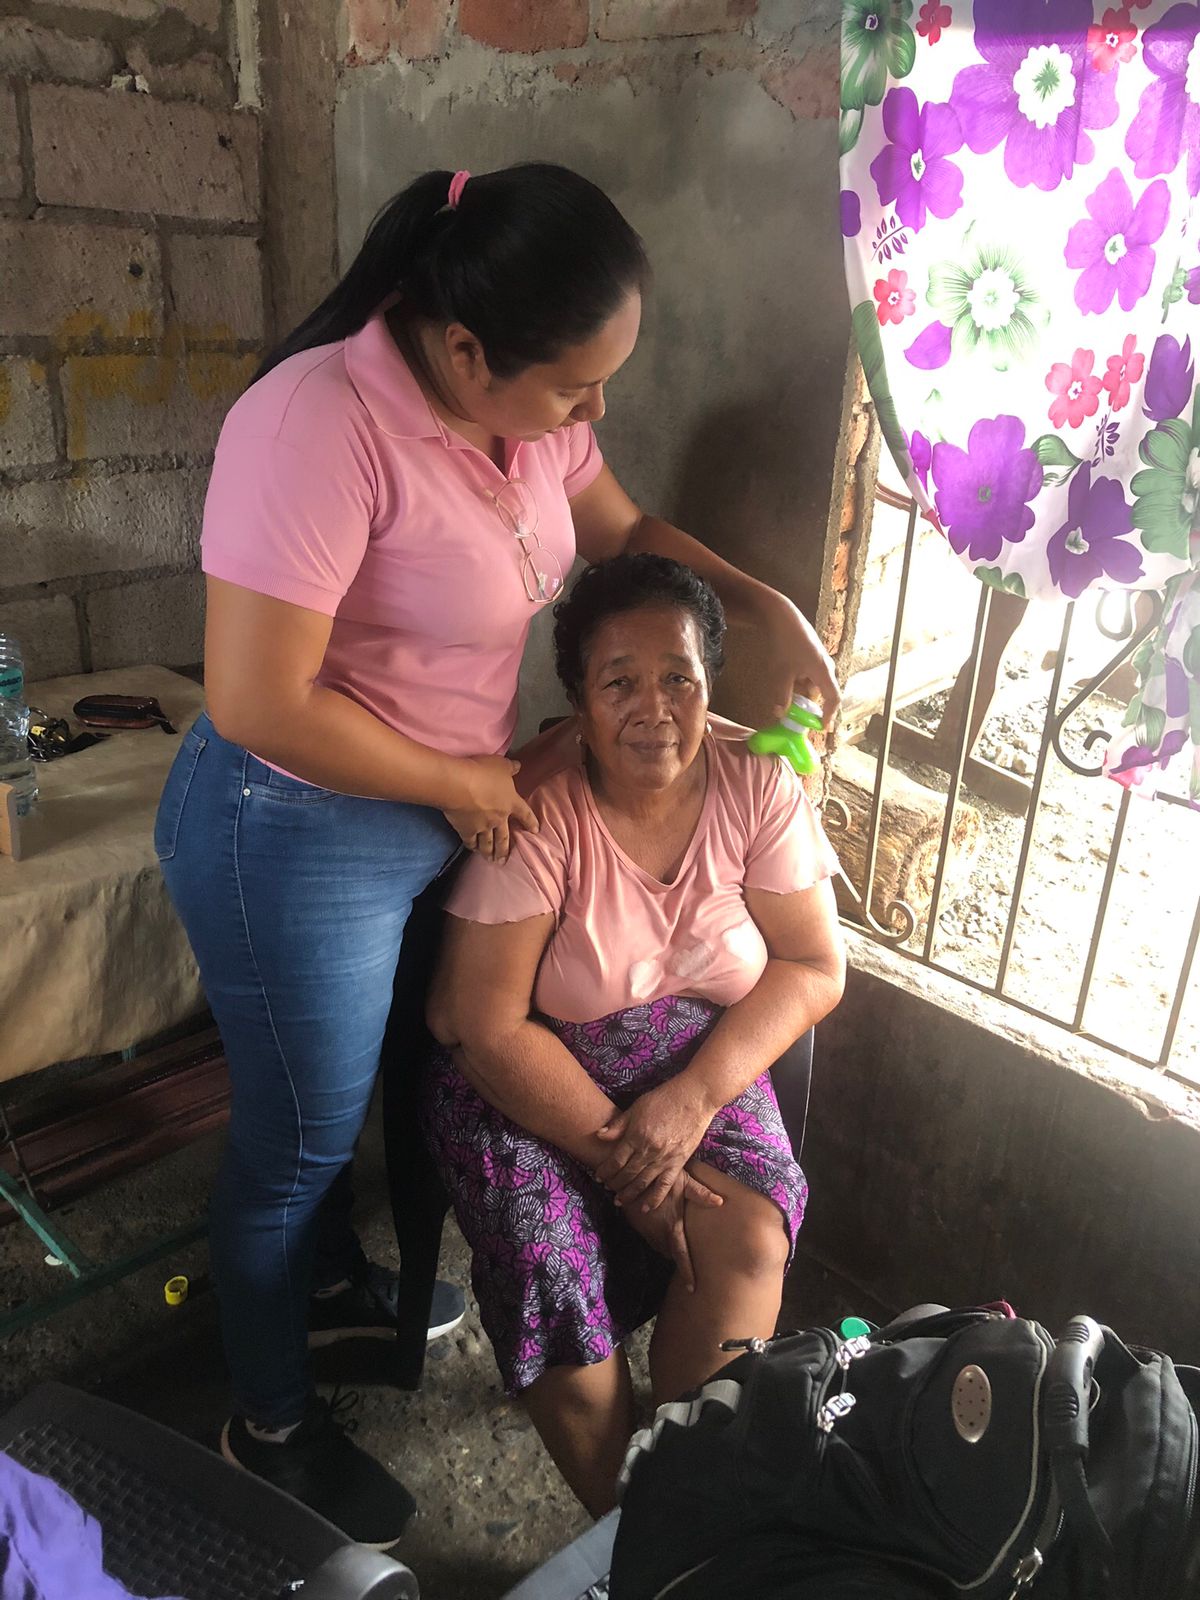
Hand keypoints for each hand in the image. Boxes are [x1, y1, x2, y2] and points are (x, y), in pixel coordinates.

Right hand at [444, 755, 538, 862]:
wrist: (460, 785)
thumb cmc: (483, 772)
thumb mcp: (501, 765)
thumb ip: (510, 767)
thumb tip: (519, 767)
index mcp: (510, 802)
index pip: (525, 814)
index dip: (531, 822)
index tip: (535, 830)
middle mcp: (499, 818)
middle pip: (504, 837)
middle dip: (505, 849)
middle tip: (504, 860)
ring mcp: (482, 827)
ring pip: (488, 843)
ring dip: (490, 852)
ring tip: (491, 860)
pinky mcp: (466, 830)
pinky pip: (470, 841)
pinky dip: (472, 846)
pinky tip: (473, 849)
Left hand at [593, 1077, 715, 1212]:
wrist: (694, 1098)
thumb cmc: (664, 1099)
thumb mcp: (637, 1107)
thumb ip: (618, 1125)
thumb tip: (600, 1136)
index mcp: (636, 1136)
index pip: (615, 1160)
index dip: (605, 1170)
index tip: (598, 1176)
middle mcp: (648, 1150)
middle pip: (627, 1173)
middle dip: (614, 1183)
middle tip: (607, 1188)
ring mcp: (664, 1158)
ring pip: (642, 1182)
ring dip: (629, 1194)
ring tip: (619, 1200)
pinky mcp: (678, 1162)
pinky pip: (664, 1185)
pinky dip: (654, 1198)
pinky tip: (646, 1208)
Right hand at [621, 1172, 699, 1290]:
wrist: (629, 1174)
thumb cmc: (660, 1177)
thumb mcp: (683, 1182)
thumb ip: (700, 1194)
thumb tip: (720, 1201)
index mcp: (672, 1228)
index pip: (681, 1255)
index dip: (687, 1272)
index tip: (691, 1288)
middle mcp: (658, 1234)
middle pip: (669, 1253)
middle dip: (676, 1254)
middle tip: (684, 1251)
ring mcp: (645, 1231)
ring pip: (658, 1247)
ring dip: (665, 1246)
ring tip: (673, 1238)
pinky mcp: (636, 1226)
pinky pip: (649, 1238)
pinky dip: (655, 1237)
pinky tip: (659, 1225)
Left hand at [759, 592, 840, 721]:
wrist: (784, 617)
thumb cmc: (786, 644)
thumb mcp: (782, 673)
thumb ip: (783, 695)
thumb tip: (781, 714)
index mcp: (824, 672)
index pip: (834, 698)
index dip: (829, 714)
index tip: (822, 727)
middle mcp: (827, 666)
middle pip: (824, 692)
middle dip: (811, 705)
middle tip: (798, 716)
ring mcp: (821, 659)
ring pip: (815, 684)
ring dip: (804, 693)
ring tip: (788, 697)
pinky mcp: (813, 655)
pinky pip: (811, 675)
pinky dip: (802, 682)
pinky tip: (788, 680)